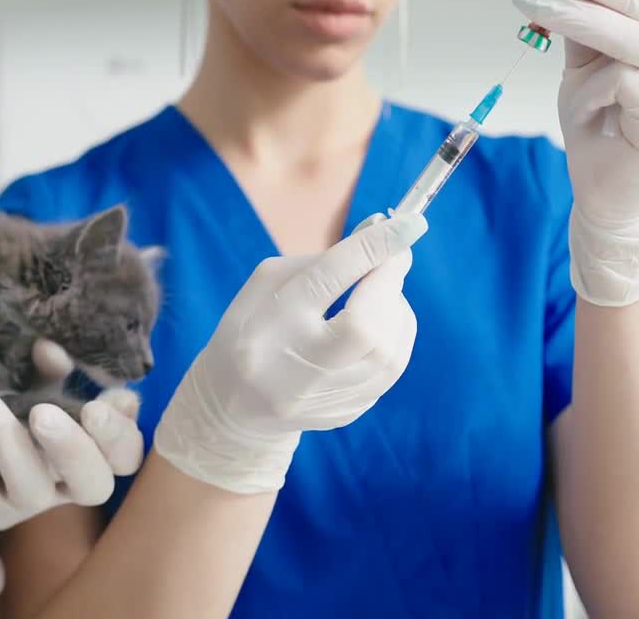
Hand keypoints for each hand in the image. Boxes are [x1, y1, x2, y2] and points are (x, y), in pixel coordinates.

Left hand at [0, 352, 143, 539]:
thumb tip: (48, 349)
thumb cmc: (20, 423)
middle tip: (42, 413)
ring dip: (7, 443)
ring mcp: (25, 504)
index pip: (126, 457)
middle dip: (71, 449)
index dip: (117, 436)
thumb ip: (54, 373)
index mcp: (94, 456)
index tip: (94, 406)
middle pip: (93, 485)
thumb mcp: (45, 393)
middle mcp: (67, 485)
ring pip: (29, 487)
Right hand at [153, 212, 426, 493]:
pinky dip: (395, 337)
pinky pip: (390, 371)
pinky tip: (380, 323)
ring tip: (382, 291)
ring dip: (397, 310)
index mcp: (267, 326)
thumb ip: (325, 259)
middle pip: (364, 327)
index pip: (325, 282)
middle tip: (395, 257)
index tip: (407, 224)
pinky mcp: (345, 415)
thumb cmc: (252, 327)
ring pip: (388, 353)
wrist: (231, 405)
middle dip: (390, 283)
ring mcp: (321, 400)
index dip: (371, 250)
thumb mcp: (268, 284)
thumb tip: (383, 235)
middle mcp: (293, 370)